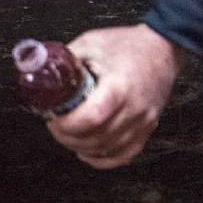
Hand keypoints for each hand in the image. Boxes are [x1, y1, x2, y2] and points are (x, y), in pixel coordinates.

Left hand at [43, 24, 181, 168]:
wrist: (162, 47)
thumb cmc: (126, 44)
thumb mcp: (90, 43)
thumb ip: (66, 60)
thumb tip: (39, 72)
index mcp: (119, 86)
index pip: (92, 118)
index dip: (68, 125)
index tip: (53, 118)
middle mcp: (135, 108)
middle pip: (97, 137)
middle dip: (69, 137)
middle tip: (55, 126)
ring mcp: (144, 121)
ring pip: (108, 149)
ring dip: (82, 147)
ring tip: (68, 134)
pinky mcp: (148, 128)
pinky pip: (125, 155)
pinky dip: (103, 159)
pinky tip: (87, 152)